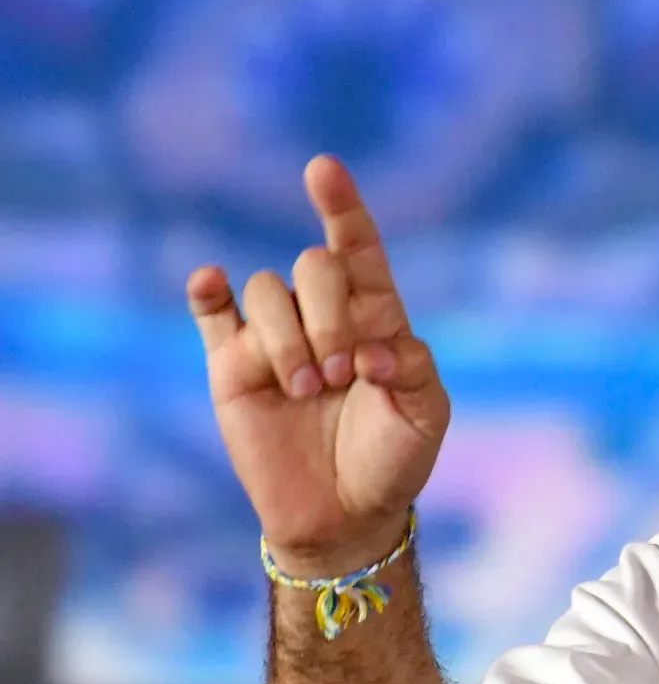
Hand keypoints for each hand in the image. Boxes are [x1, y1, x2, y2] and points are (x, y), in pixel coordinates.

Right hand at [188, 155, 449, 576]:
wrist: (346, 514)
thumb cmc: (394, 457)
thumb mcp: (427, 414)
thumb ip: (414, 369)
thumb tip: (372, 349)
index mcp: (376, 315)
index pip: (358, 247)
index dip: (342, 207)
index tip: (323, 169)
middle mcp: (323, 314)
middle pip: (312, 266)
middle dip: (328, 315)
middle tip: (341, 375)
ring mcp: (275, 337)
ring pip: (265, 290)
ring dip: (288, 336)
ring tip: (307, 389)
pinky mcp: (232, 366)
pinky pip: (211, 313)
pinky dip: (206, 292)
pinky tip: (210, 282)